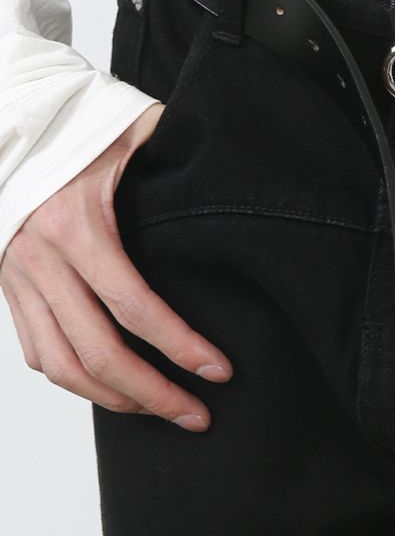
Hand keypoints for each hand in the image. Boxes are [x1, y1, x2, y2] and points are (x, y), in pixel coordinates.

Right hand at [0, 103, 232, 427]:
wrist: (10, 121)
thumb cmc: (77, 124)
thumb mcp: (133, 129)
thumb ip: (177, 150)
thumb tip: (231, 168)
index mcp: (75, 227)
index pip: (134, 307)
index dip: (180, 347)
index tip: (218, 372)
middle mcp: (40, 260)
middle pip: (98, 354)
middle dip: (153, 394)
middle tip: (197, 414)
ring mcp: (18, 279)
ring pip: (62, 367)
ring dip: (114, 399)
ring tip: (160, 410)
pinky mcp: (7, 289)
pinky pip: (37, 352)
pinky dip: (73, 379)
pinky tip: (111, 388)